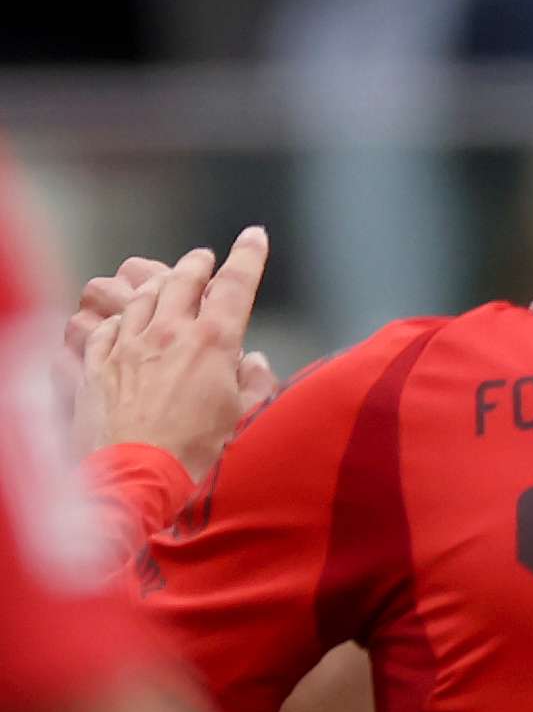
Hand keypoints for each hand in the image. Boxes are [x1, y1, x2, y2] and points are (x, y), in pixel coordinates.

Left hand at [73, 231, 276, 474]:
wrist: (135, 476)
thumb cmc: (197, 453)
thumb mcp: (245, 419)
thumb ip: (256, 382)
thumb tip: (255, 361)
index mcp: (212, 342)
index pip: (235, 285)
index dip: (248, 256)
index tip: (255, 236)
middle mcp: (167, 333)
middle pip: (182, 281)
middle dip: (197, 264)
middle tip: (204, 258)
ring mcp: (127, 346)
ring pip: (141, 298)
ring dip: (157, 287)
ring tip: (164, 284)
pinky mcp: (96, 365)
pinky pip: (105, 328)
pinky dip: (119, 320)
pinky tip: (123, 324)